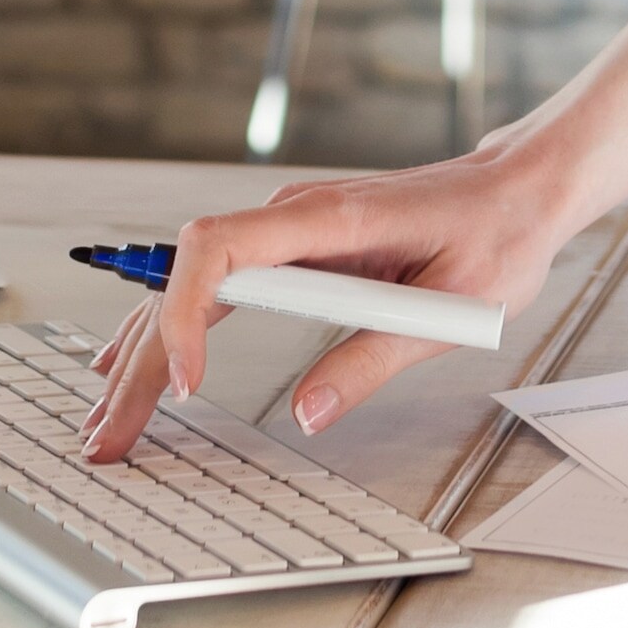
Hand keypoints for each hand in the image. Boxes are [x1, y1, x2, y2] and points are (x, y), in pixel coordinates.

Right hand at [77, 140, 593, 463]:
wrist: (519, 191)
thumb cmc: (497, 234)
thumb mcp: (453, 307)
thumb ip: (375, 357)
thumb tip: (307, 413)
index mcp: (328, 216)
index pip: (220, 247)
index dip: (186, 312)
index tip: (187, 382)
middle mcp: (293, 215)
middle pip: (186, 278)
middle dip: (141, 360)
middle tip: (108, 436)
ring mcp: (288, 232)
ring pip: (190, 287)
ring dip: (144, 353)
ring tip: (107, 421)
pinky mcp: (295, 252)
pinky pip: (215, 289)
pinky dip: (171, 332)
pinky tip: (137, 367)